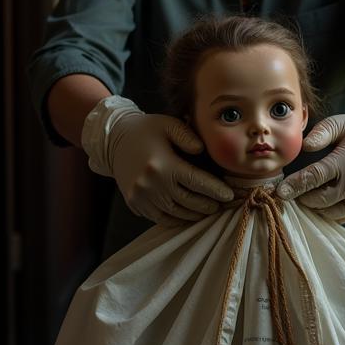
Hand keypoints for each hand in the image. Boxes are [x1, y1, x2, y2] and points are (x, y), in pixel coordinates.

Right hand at [81, 96, 233, 225]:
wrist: (114, 141)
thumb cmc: (146, 130)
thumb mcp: (168, 124)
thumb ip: (188, 136)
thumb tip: (202, 151)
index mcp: (163, 164)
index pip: (197, 182)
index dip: (216, 191)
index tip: (229, 195)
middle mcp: (151, 185)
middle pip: (190, 202)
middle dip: (210, 206)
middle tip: (222, 205)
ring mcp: (142, 197)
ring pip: (178, 214)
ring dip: (196, 215)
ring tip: (209, 210)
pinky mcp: (136, 204)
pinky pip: (162, 219)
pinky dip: (178, 220)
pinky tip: (189, 214)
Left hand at [276, 91, 344, 222]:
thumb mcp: (340, 123)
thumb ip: (320, 133)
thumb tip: (304, 147)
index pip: (317, 177)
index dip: (296, 185)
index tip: (280, 192)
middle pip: (322, 200)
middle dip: (303, 198)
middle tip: (292, 192)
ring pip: (332, 213)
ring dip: (316, 207)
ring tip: (307, 196)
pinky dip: (331, 212)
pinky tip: (323, 201)